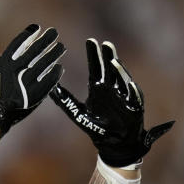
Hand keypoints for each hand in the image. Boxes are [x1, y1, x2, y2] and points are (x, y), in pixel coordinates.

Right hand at [0, 24, 64, 136]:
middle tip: (54, 33)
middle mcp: (16, 71)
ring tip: (61, 47)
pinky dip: (54, 75)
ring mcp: (26, 83)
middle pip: (34, 51)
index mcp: (2, 65)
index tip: (36, 28)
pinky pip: (47, 82)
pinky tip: (59, 68)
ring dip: (53, 54)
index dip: (28, 34)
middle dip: (45, 40)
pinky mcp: (34, 96)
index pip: (18, 44)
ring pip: (44, 64)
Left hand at [50, 39, 173, 165]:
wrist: (113, 143)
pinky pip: (133, 97)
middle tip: (104, 43)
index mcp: (98, 88)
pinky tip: (128, 84)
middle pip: (110, 69)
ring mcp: (124, 96)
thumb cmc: (96, 127)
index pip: (96, 68)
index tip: (90, 40)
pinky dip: (131, 91)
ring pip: (122, 79)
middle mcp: (112, 88)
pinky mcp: (134, 107)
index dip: (93, 55)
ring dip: (119, 70)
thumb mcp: (78, 113)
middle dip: (107, 56)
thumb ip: (65, 101)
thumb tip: (49, 89)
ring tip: (113, 61)